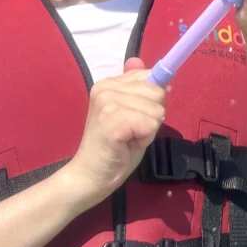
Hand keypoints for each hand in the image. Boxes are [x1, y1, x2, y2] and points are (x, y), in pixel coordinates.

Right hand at [59, 58, 164, 209]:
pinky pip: (150, 124)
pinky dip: (145, 138)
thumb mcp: (133, 114)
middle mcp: (106, 87)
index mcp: (110, 83)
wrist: (89, 176)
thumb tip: (153, 70)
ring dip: (148, 129)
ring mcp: (107, 102)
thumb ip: (141, 92)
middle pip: (157, 92)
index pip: (151, 76)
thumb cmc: (115, 147)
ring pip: (156, 109)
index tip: (135, 117)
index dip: (152, 101)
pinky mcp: (112, 119)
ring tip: (127, 138)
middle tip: (129, 131)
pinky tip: (126, 144)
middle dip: (151, 116)